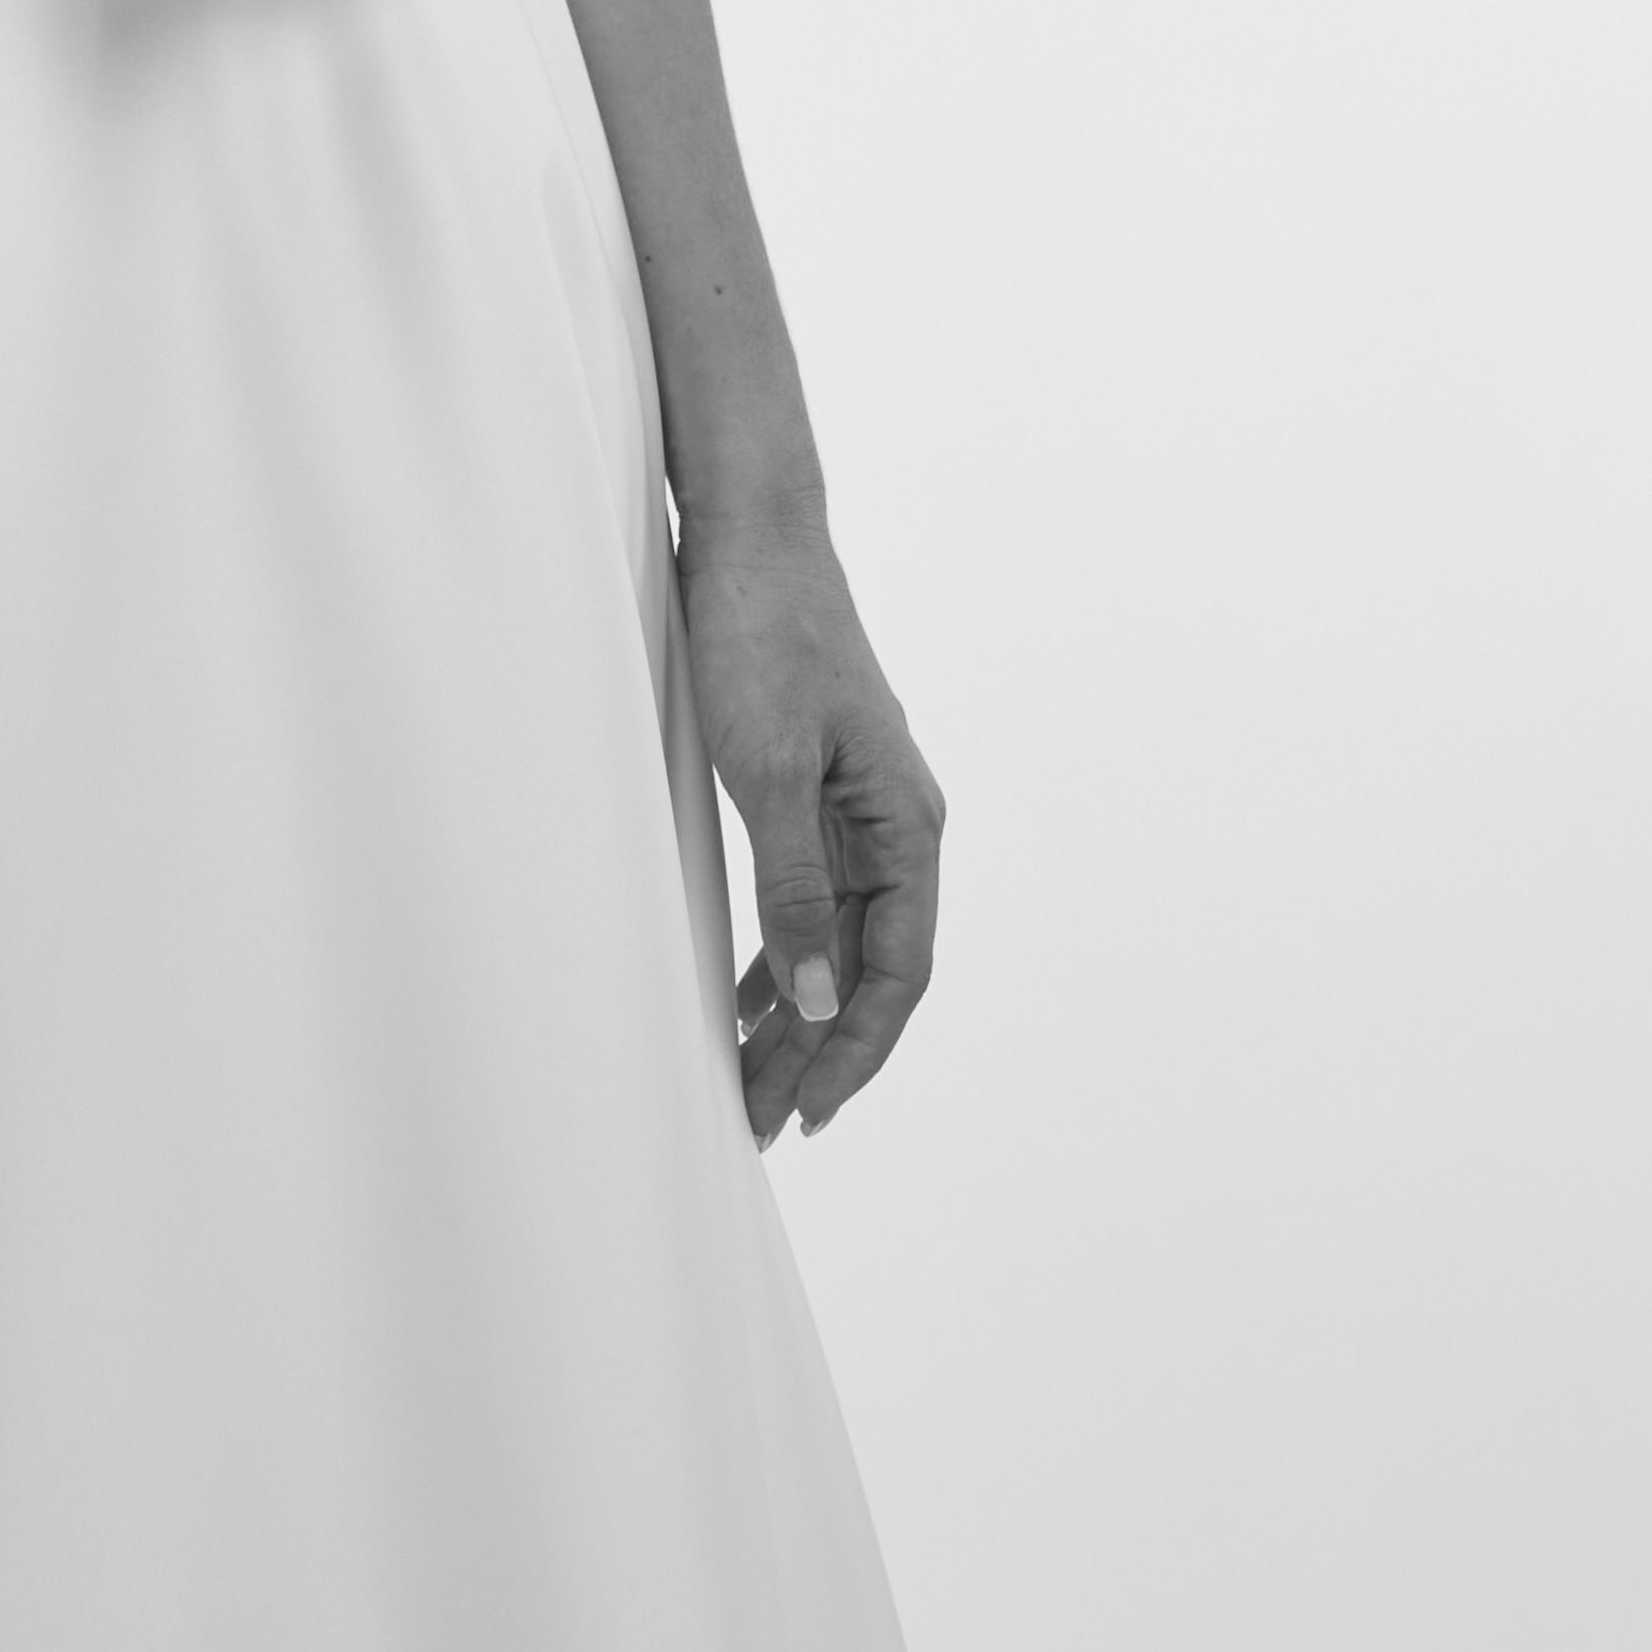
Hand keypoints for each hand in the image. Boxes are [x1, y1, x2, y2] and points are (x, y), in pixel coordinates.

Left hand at [681, 506, 945, 1146]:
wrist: (750, 530)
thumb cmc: (762, 635)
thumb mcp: (768, 770)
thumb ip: (795, 887)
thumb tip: (813, 1000)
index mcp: (906, 822)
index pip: (897, 972)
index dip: (853, 1051)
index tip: (808, 1115)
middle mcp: (896, 820)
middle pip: (868, 965)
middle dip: (817, 1051)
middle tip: (760, 1121)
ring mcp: (858, 802)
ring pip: (839, 936)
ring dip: (796, 1009)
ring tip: (748, 1078)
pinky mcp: (817, 783)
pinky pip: (813, 893)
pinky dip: (783, 948)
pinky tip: (746, 990)